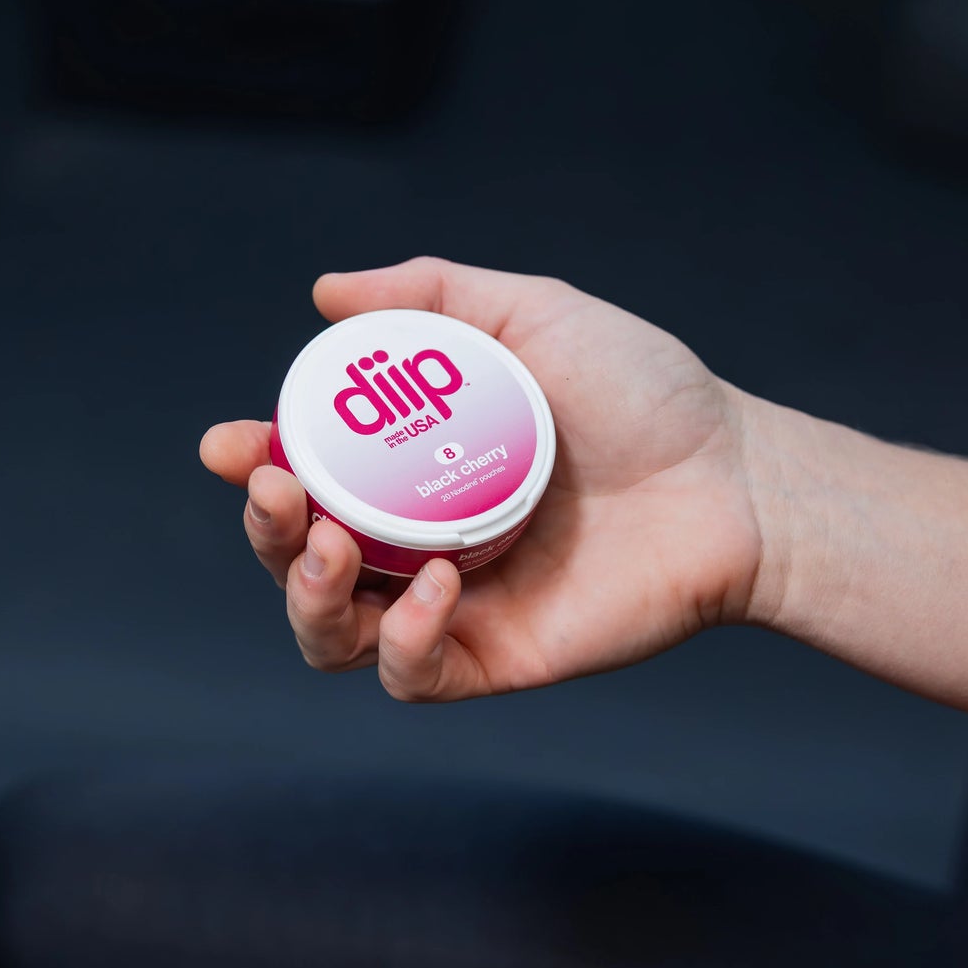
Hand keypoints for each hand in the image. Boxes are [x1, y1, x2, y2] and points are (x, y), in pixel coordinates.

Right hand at [200, 257, 765, 701]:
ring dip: (304, 596)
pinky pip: (412, 676)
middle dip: (263, 533)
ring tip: (325, 546)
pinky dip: (400, 640)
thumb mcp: (532, 315)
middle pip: (299, 561)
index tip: (231, 442)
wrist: (736, 481)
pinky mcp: (495, 659)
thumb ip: (432, 296)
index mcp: (416, 467)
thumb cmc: (646, 394)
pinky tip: (431, 590)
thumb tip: (325, 291)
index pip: (308, 476)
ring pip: (332, 634)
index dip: (253, 465)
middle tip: (276, 493)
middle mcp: (421, 539)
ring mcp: (454, 606)